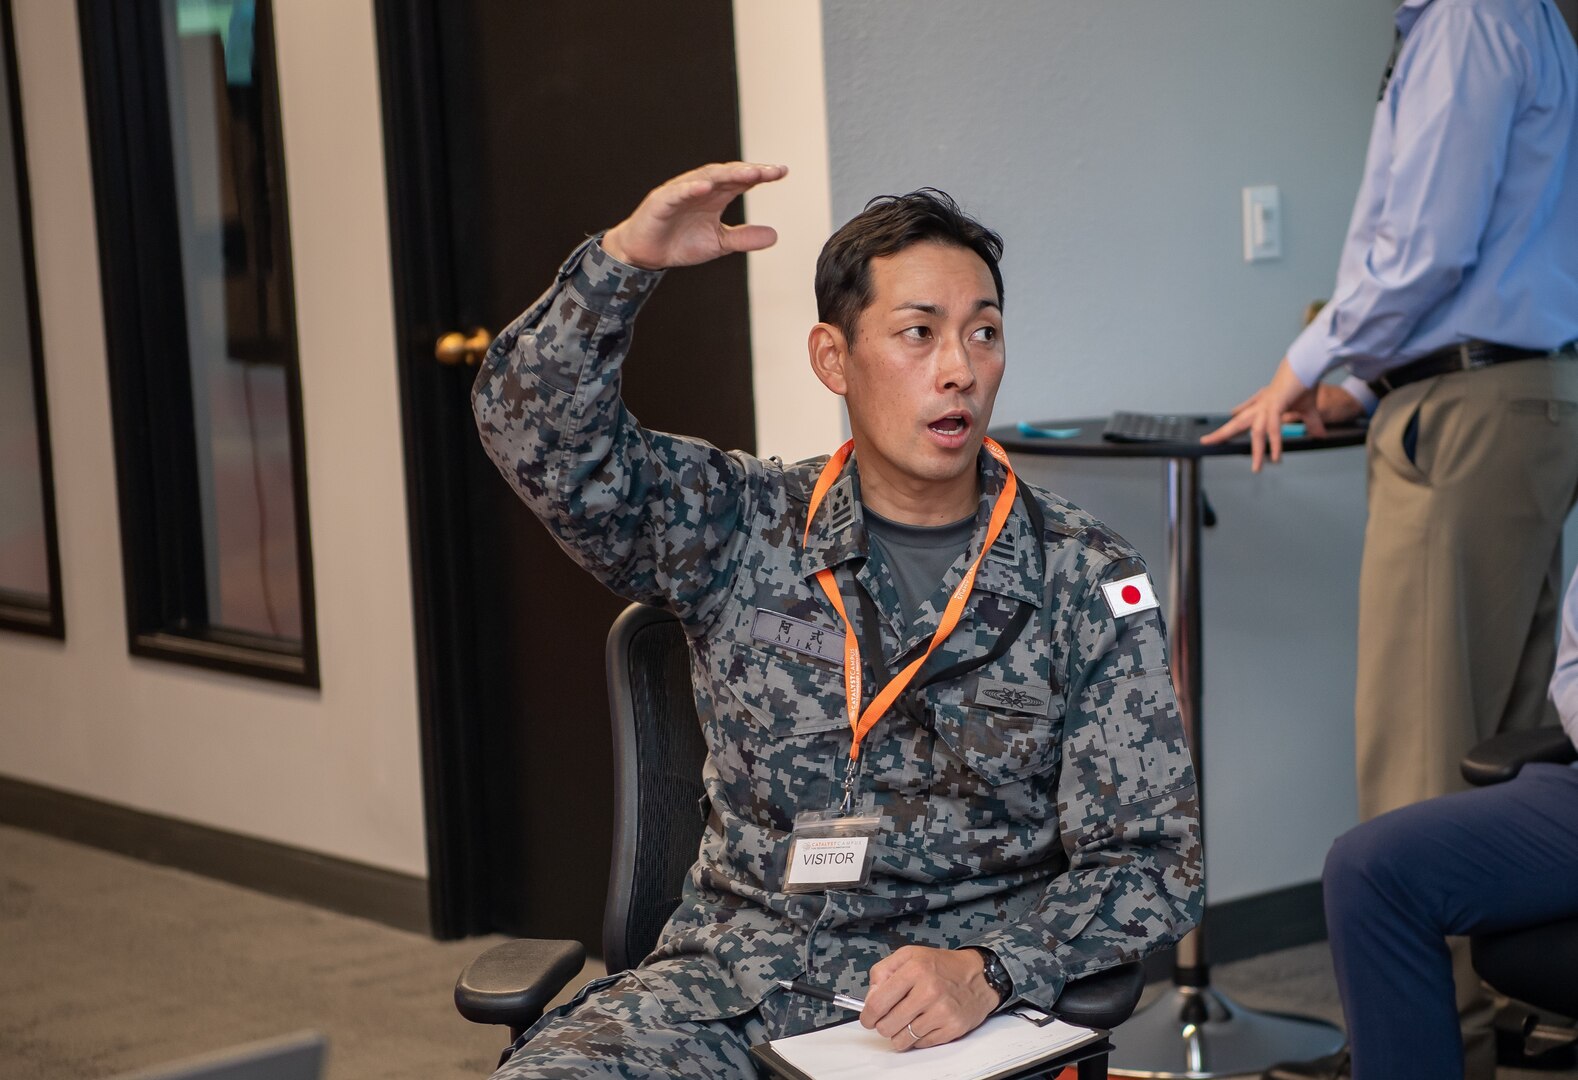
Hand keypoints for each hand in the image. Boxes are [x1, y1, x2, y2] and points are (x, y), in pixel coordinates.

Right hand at [600, 161, 787, 270]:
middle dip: (749, 172)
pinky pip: (677, 192)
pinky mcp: (661, 201)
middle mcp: (701, 189)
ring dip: (726, 174)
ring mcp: (681, 192)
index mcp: (716, 196)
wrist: (645, 253)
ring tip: (747, 173)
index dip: (762, 175)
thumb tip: (774, 236)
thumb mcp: (718, 243)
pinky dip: (690, 188)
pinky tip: (704, 187)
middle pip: (728, 174)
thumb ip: (743, 238)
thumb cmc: (679, 242)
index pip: (742, 181)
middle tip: (769, 171)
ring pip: (706, 177)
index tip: (782, 172)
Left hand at [860, 946, 998, 1051]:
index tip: (868, 1018)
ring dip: (899, 1034)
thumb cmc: (941, 966)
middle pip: (887, 1026)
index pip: (877, 1004)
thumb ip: (882, 972)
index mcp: (914, 969)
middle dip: (883, 1025)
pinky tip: (924, 1023)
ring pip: (902, 1040)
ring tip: (907, 1021)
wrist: (979, 976)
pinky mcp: (952, 1028)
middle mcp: (929, 991)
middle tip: (890, 1018)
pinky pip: (921, 1044)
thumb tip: (869, 999)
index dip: (867, 1015)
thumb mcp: (909, 955)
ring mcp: (942, 1012)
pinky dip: (917, 1038)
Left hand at [1200, 359, 1356, 471]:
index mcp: (1262, 405)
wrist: (1307, 365)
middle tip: (1205, 442)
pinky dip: (1274, 442)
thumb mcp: (1307, 409)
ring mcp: (1266, 405)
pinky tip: (1275, 456)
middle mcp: (1260, 405)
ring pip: (1255, 431)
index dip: (1230, 428)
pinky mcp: (1276, 404)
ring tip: (1257, 468)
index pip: (1242, 418)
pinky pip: (1272, 428)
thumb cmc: (1304, 383)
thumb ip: (1310, 423)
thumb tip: (1319, 435)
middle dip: (1221, 434)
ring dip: (1256, 451)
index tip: (1215, 436)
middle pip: (1236, 423)